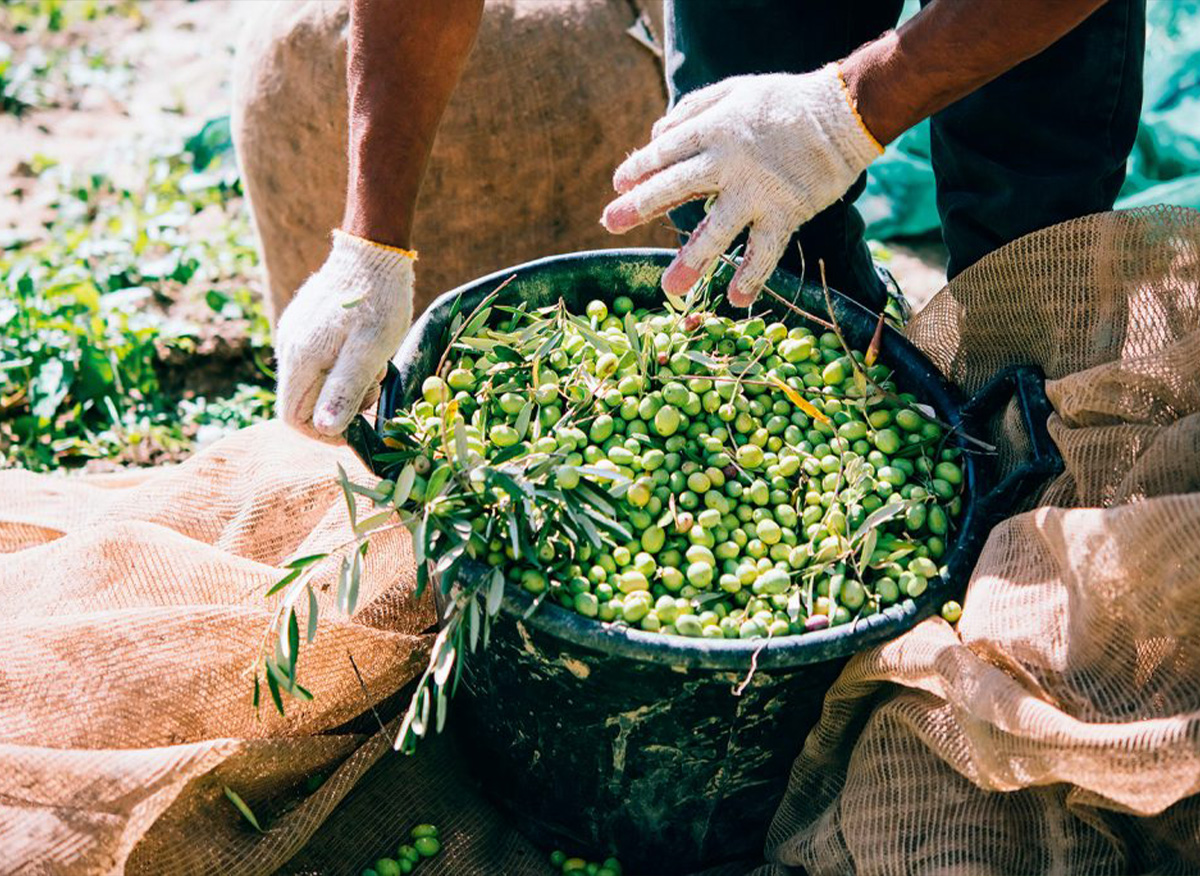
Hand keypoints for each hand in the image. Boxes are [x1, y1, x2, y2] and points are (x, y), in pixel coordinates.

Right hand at [275, 230, 415, 439]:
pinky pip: (316, 362)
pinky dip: (340, 368)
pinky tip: (364, 352)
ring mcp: (294, 334)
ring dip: (342, 387)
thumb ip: (345, 389)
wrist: (373, 253)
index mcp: (301, 358)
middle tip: (373, 390)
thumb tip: (324, 428)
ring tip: (374, 367)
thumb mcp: (371, 350)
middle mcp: (289, 347)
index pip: (293, 417)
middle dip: (337, 408)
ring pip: (311, 382)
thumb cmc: (379, 303)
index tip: (356, 428)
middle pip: (302, 402)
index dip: (322, 433)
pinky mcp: (303, 325)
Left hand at [602, 63, 881, 306]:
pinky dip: (751, 277)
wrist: (843, 113)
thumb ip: (693, 110)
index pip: (665, 151)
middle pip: (674, 186)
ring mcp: (756, 191)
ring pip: (716, 230)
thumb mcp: (734, 91)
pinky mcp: (785, 212)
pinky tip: (735, 301)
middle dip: (640, 206)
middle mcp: (728, 161)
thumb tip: (656, 132)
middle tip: (609, 224)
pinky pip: (764, 251)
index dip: (640, 168)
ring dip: (692, 260)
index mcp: (713, 129)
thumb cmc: (783, 101)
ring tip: (671, 288)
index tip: (619, 185)